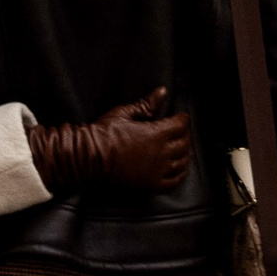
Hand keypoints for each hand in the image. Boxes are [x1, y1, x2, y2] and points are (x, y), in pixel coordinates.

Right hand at [28, 89, 193, 194]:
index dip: (183, 119)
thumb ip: (146, 104)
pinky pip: (174, 181)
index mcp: (156, 133)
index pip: (180, 125)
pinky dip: (181, 175)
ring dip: (186, 154)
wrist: (90, 157)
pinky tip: (181, 170)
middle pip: (184, 143)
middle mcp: (160, 153)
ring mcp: (157, 170)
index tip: (182, 116)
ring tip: (184, 149)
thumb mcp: (125, 113)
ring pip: (182, 162)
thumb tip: (162, 91)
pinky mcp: (151, 184)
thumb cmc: (104, 133)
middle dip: (186, 135)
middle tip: (183, 131)